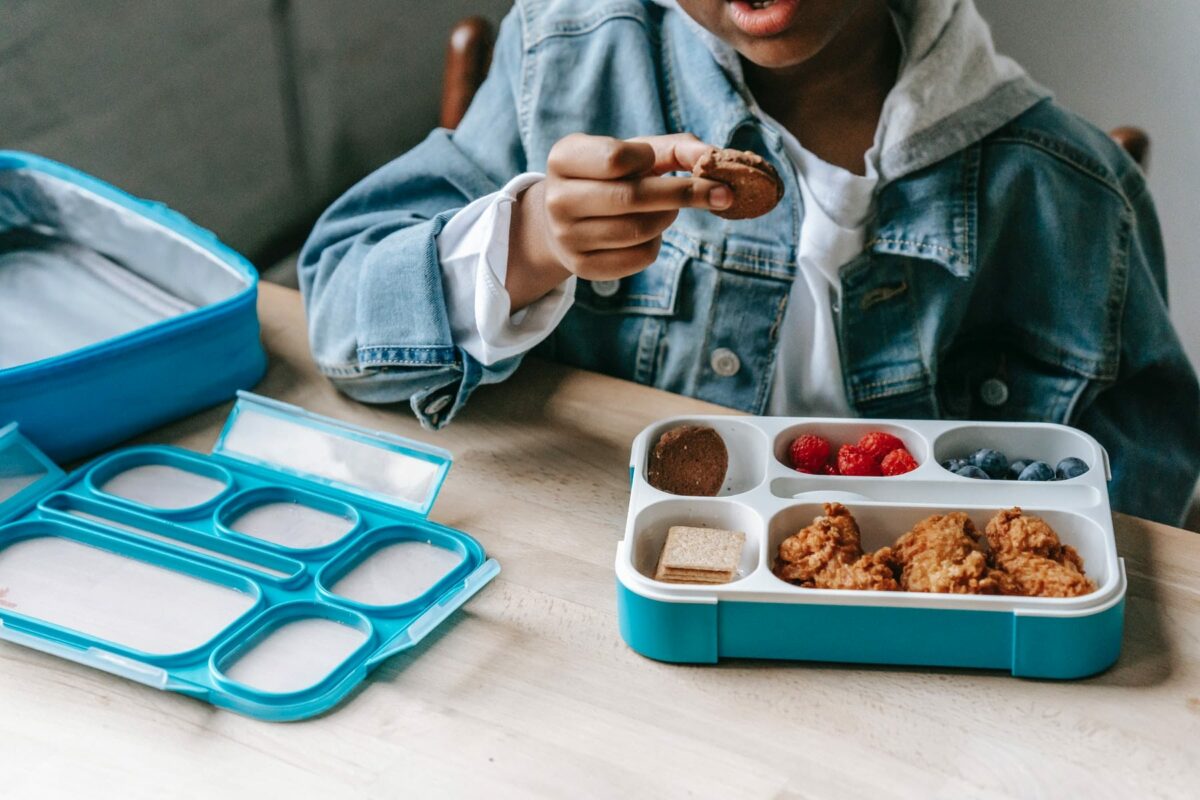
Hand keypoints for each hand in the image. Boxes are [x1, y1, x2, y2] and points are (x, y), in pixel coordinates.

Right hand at [506, 133, 731, 310]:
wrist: (564, 220)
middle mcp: (558, 199)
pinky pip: (638, 257)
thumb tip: (713, 156)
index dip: (646, 159)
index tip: (655, 163)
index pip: (615, 158)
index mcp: (563, 158)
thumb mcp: (633, 153)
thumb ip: (675, 148)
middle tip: (721, 193)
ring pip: (639, 230)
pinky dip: (657, 242)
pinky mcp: (583, 267)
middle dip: (684, 194)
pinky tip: (650, 232)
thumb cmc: (609, 176)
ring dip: (669, 217)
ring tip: (669, 209)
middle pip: (632, 198)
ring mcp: (567, 237)